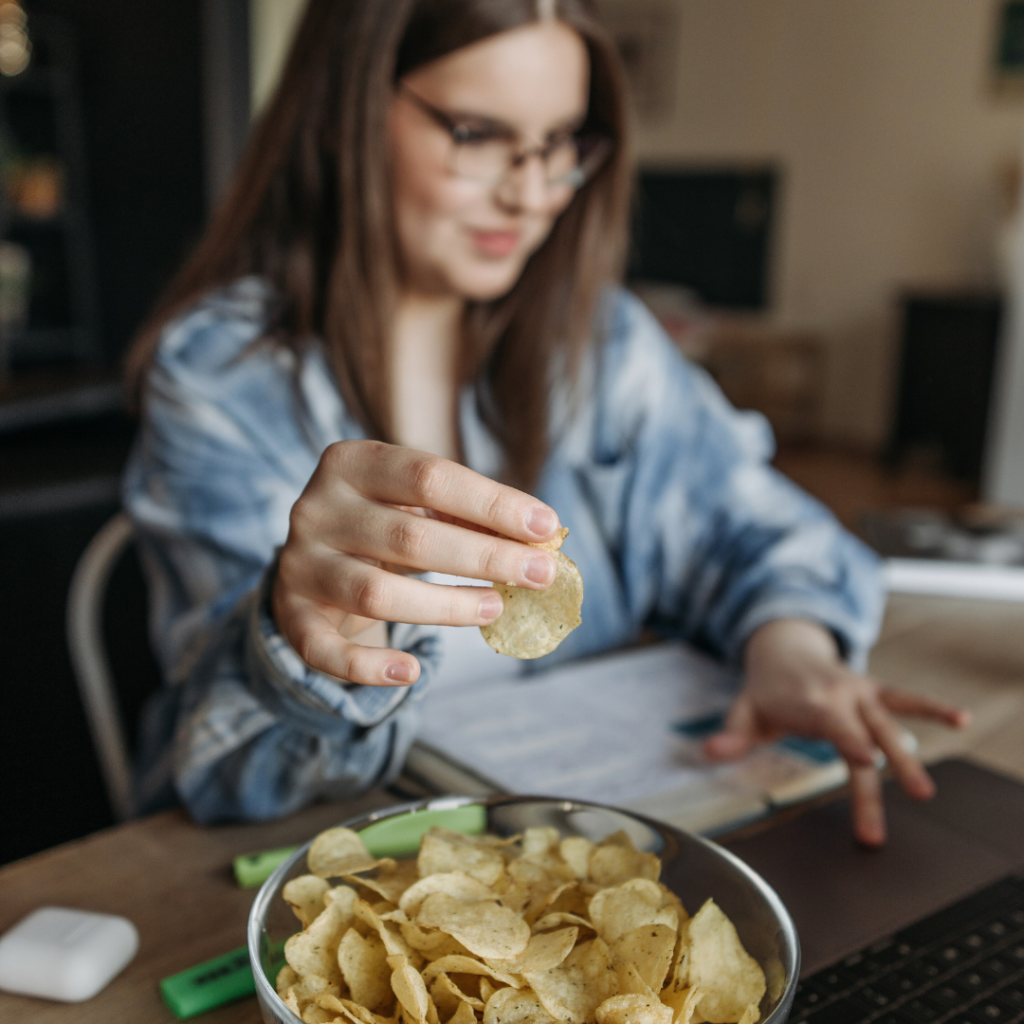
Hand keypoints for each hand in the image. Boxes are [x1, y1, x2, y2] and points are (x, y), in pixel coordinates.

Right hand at [272, 440, 560, 686]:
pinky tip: (410, 674)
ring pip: (375, 592)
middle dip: (484, 556)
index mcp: (351, 463)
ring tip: (496, 608)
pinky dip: (366, 668)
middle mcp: (316, 509)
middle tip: (540, 573)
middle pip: (408, 536)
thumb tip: (540, 537)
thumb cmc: (384, 522)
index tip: (546, 525)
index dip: (492, 503)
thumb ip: (468, 516)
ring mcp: (300, 564)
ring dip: (445, 606)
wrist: (314, 556)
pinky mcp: (292, 615)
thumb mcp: (417, 506)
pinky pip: (324, 650)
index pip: (429, 476)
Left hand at [703, 619, 969, 845]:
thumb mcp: (744, 711)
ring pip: (888, 725)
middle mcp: (838, 694)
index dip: (849, 738)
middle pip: (863, 737)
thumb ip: (732, 734)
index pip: (831, 722)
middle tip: (896, 811)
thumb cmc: (767, 690)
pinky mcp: (875, 692)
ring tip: (925, 793)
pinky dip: (933, 706)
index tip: (867, 758)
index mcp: (808, 699)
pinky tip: (961, 719)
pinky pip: (906, 698)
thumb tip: (708, 752)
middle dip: (879, 773)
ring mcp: (860, 693)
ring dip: (908, 757)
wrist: (785, 649)